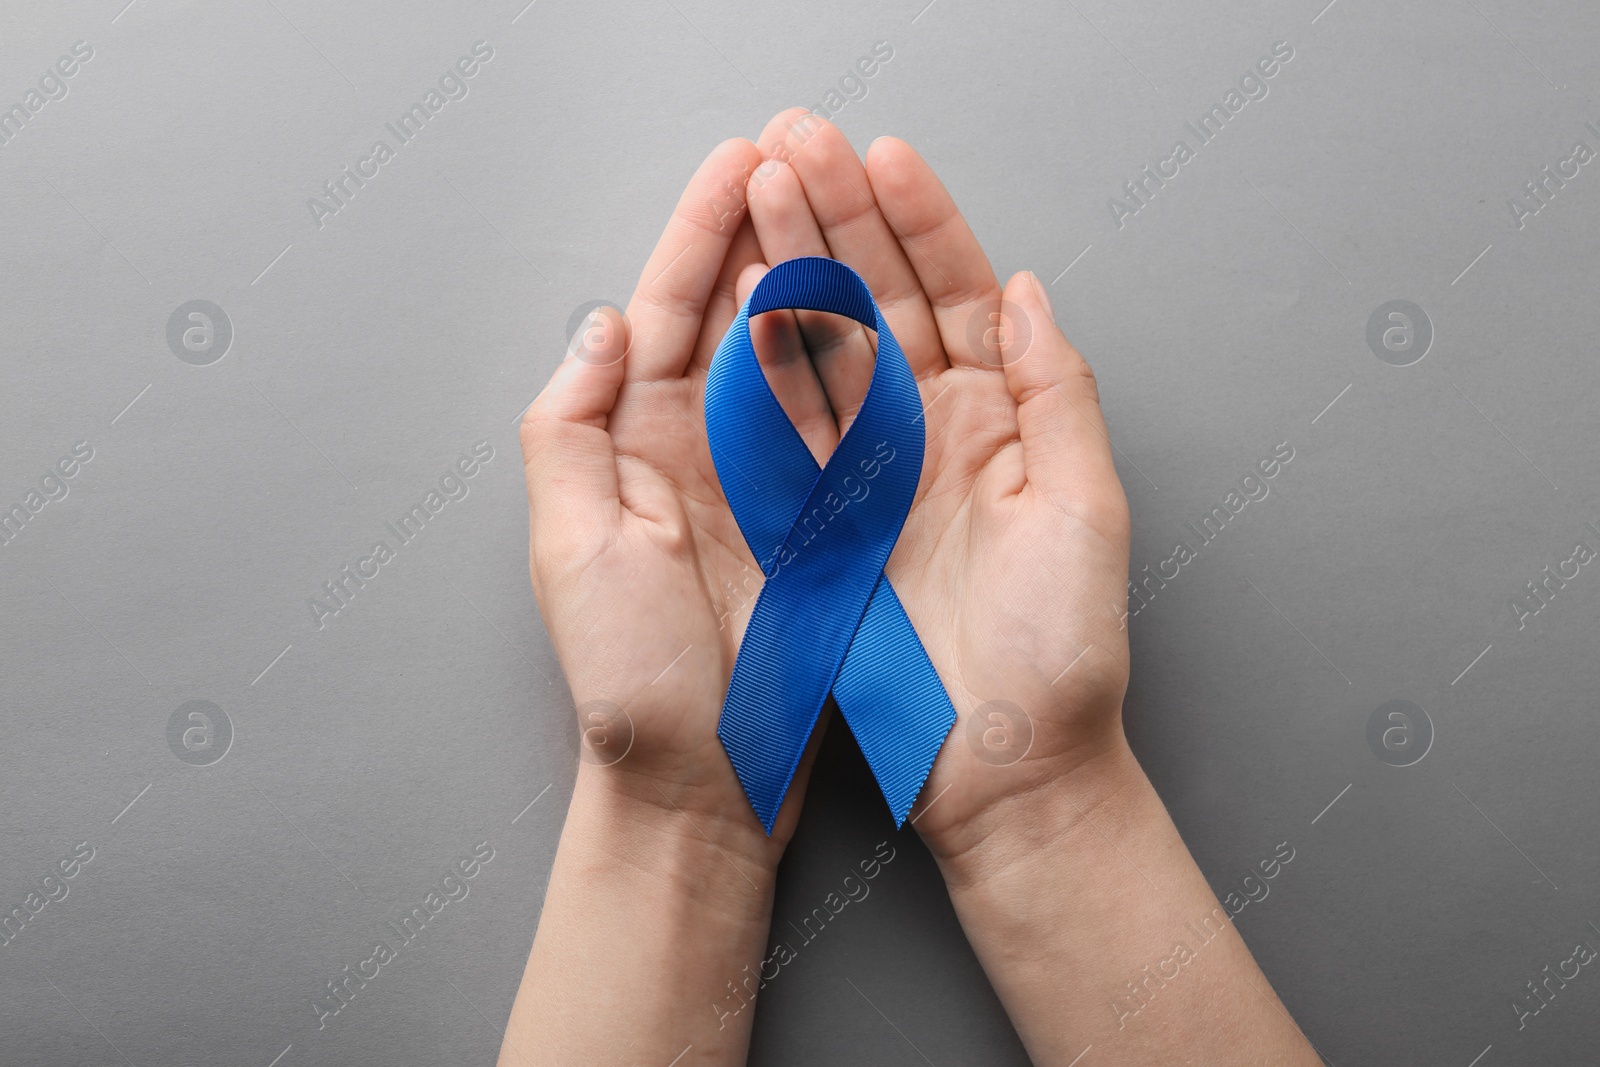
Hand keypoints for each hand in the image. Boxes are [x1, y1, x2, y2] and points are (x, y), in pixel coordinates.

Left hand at [519, 137, 830, 860]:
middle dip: (763, 229)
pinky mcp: (813, 521)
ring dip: (814, 275)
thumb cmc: (635, 687)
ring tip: (842, 205)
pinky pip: (839, 424)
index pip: (665, 313)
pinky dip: (858, 363)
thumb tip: (601, 324)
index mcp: (628, 449)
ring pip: (791, 354)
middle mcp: (691, 454)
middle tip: (802, 154)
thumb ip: (571, 430)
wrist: (705, 786)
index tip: (741, 164)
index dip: (701, 233)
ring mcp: (756, 484)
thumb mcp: (573, 556)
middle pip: (731, 314)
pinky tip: (879, 313)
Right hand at [741, 110, 1133, 861]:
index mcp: (1002, 418)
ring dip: (792, 265)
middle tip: (794, 142)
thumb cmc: (1059, 656)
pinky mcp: (820, 519)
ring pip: (824, 346)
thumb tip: (1029, 288)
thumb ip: (1056, 391)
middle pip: (880, 299)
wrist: (1001, 769)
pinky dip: (760, 364)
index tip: (883, 156)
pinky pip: (786, 429)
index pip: (957, 292)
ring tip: (757, 189)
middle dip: (839, 215)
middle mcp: (932, 431)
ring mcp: (870, 471)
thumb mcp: (1084, 511)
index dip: (921, 221)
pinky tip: (739, 298)